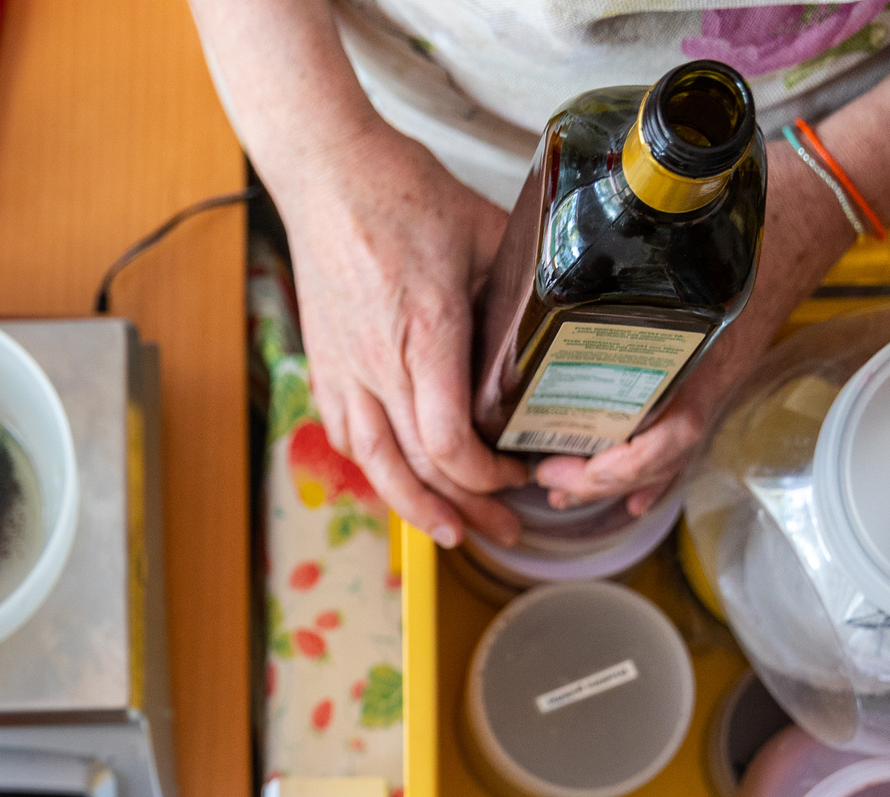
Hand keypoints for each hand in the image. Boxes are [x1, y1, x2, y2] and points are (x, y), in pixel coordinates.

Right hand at [277, 124, 528, 547]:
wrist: (328, 171)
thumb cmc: (403, 193)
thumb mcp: (483, 231)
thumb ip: (520, 284)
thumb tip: (564, 316)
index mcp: (424, 332)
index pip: (446, 443)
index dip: (484, 477)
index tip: (518, 472)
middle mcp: (377, 362)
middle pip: (417, 468)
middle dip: (466, 509)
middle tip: (506, 528)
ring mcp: (344, 369)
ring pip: (375, 466)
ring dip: (415, 509)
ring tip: (452, 532)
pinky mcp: (325, 366)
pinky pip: (347, 438)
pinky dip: (378, 471)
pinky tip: (403, 486)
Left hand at [526, 290, 790, 520]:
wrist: (763, 279)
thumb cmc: (712, 284)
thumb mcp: (661, 297)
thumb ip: (612, 309)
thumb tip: (550, 308)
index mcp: (689, 395)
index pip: (643, 457)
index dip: (597, 475)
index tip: (549, 470)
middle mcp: (694, 413)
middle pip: (642, 470)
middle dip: (591, 485)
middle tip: (546, 480)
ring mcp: (698, 414)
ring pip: (654, 468)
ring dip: (610, 487)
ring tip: (567, 493)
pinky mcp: (696, 408)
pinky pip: (674, 455)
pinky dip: (652, 482)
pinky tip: (632, 504)